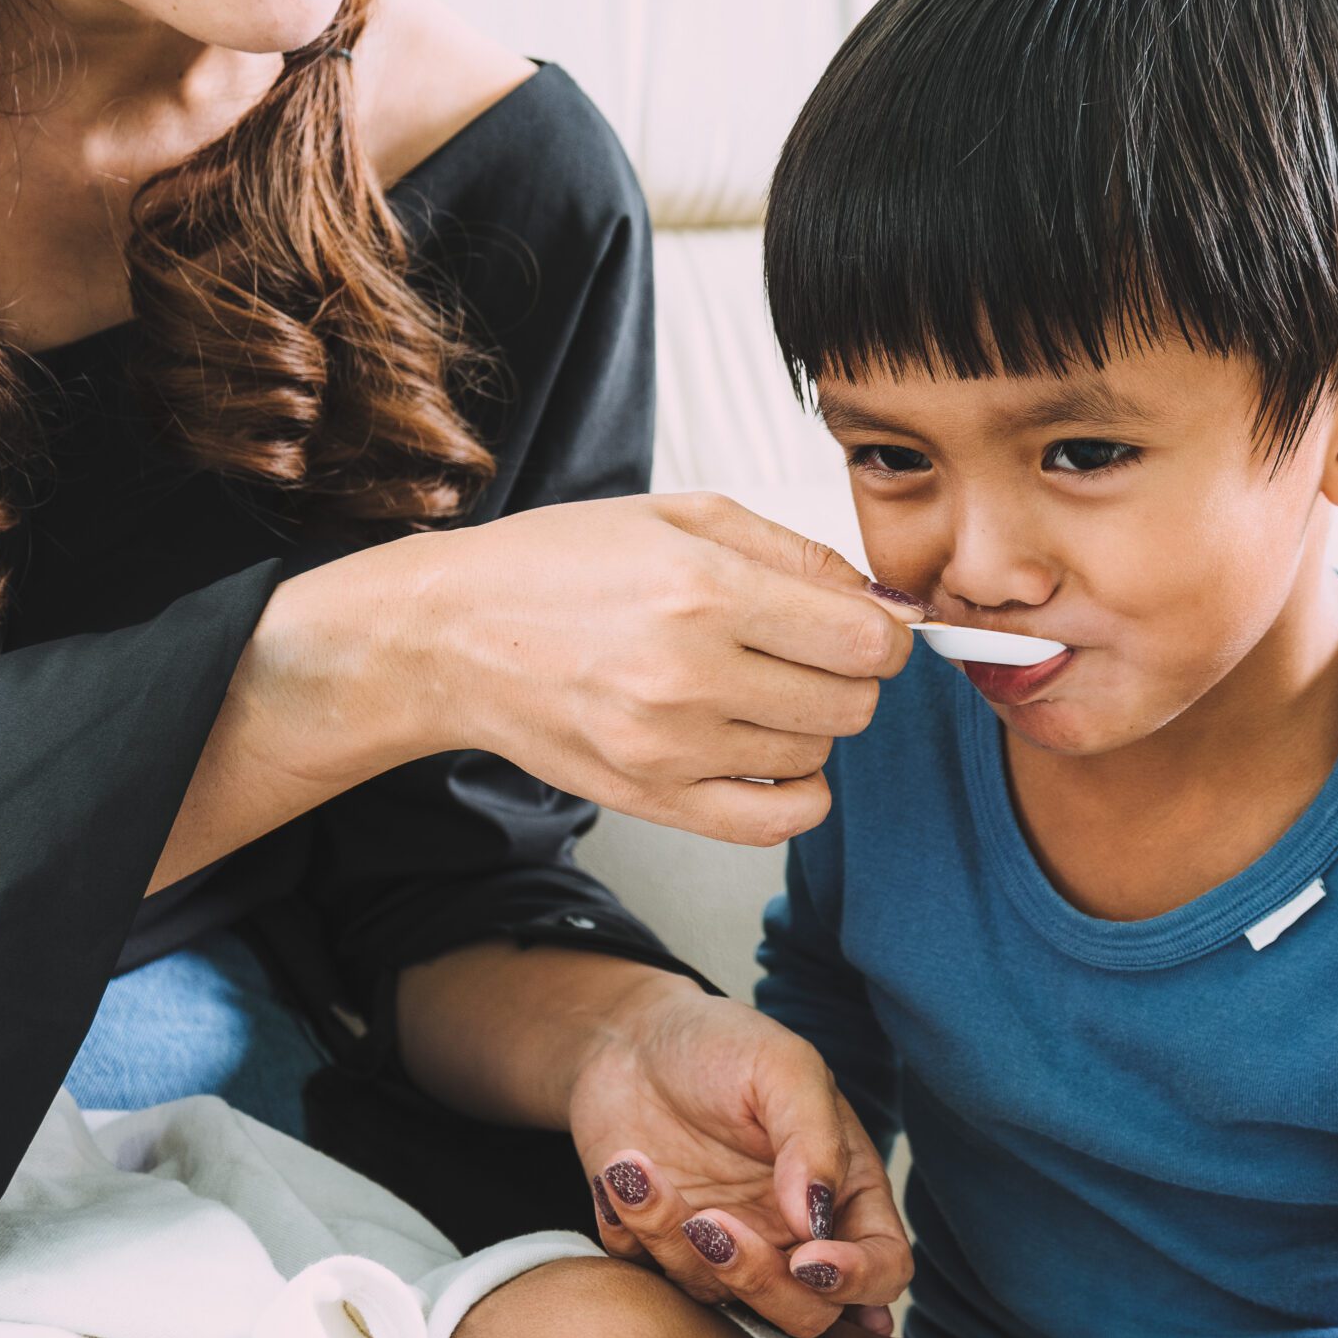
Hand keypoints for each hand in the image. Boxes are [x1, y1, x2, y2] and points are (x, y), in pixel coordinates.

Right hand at [387, 492, 922, 845]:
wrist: (451, 635)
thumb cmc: (562, 564)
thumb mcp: (681, 516)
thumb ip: (796, 553)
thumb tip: (886, 606)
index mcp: (701, 590)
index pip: (862, 640)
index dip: (885, 633)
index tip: (866, 627)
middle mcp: (687, 675)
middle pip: (850, 704)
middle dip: (849, 676)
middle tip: (805, 652)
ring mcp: (667, 747)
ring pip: (816, 756)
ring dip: (808, 724)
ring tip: (756, 688)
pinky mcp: (649, 798)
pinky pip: (773, 821)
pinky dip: (798, 795)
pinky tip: (771, 755)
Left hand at [567, 986, 910, 1337]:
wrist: (631, 1039)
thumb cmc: (722, 1044)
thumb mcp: (782, 1068)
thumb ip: (812, 1140)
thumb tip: (816, 1220)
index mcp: (843, 1191)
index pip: (883, 1267)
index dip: (858, 1281)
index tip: (807, 1258)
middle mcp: (792, 1233)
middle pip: (807, 1312)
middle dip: (757, 1279)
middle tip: (709, 1222)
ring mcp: (730, 1248)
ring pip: (722, 1300)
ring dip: (672, 1241)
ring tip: (637, 1170)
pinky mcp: (667, 1252)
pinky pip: (653, 1281)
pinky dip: (631, 1235)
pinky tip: (618, 1179)